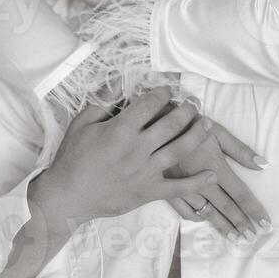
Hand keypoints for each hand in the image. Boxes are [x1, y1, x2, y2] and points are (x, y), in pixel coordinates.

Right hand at [45, 87, 269, 237]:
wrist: (67, 197)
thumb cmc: (72, 158)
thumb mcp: (82, 123)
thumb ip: (103, 101)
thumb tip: (120, 80)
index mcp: (121, 130)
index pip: (149, 104)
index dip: (162, 94)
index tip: (168, 90)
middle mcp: (137, 149)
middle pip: (170, 124)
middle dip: (186, 111)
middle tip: (195, 104)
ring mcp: (145, 172)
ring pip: (179, 150)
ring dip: (197, 136)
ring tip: (208, 124)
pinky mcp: (148, 192)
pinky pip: (177, 189)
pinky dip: (197, 183)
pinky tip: (212, 174)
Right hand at [165, 116, 271, 241]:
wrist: (154, 122)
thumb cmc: (189, 122)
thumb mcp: (217, 131)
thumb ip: (240, 150)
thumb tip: (264, 165)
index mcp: (215, 166)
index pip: (240, 194)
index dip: (254, 210)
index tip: (266, 224)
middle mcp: (200, 181)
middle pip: (225, 207)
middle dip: (240, 223)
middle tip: (252, 238)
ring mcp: (182, 187)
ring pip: (206, 212)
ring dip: (221, 225)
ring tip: (234, 237)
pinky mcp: (167, 188)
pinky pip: (183, 210)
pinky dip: (196, 217)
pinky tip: (204, 220)